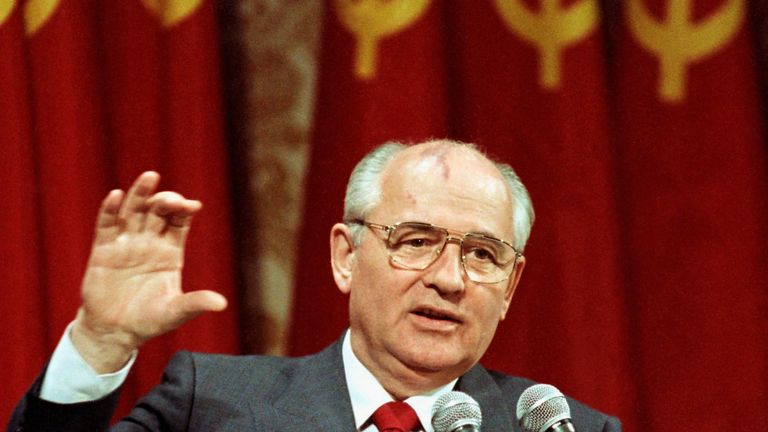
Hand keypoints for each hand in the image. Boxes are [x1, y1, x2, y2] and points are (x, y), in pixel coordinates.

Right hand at [71, 172, 226, 372]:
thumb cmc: (149, 321)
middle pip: (158, 211)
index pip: (179, 222)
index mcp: (170, 252)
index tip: (192, 206)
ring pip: (134, 211)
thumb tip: (222, 304)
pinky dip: (110, 210)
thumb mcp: (174, 313)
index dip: (185, 210)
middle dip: (166, 201)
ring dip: (141, 193)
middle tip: (171, 200)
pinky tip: (115, 195)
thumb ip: (195, 304)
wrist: (115, 332)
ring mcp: (126, 244)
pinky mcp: (103, 250)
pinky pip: (107, 225)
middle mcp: (149, 242)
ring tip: (150, 177)